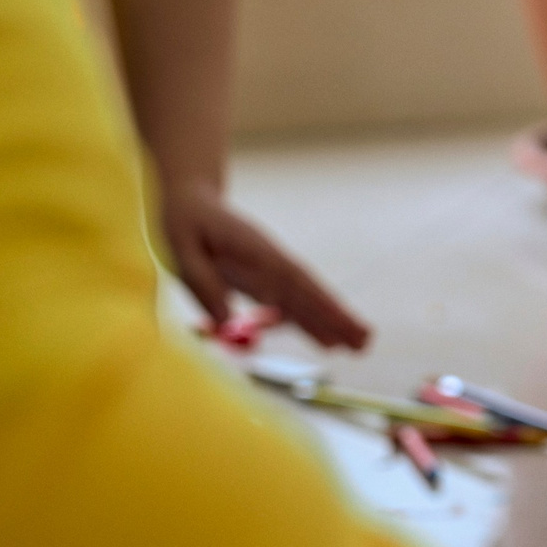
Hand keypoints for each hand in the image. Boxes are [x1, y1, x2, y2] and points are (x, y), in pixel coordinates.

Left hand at [162, 182, 371, 349]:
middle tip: (366, 342)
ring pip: (304, 300)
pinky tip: (324, 340)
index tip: (342, 324)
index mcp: (254, 251)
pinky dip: (307, 322)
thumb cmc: (182, 223)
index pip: (294, 282)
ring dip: (330, 322)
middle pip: (309, 293)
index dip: (320, 305)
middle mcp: (270, 261)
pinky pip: (288, 303)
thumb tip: (225, 323)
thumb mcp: (180, 250)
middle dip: (337, 318)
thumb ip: (202, 284)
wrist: (189, 200)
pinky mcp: (262, 280)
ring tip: (357, 346)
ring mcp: (268, 270)